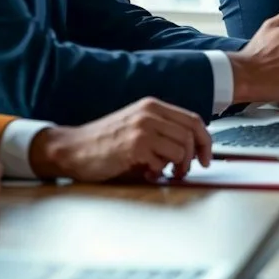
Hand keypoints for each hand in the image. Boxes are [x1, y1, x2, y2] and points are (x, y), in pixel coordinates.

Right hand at [35, 99, 212, 183]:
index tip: (206, 157)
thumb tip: (191, 151)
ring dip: (176, 166)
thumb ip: (162, 132)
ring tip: (162, 172)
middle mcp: (149, 113)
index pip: (193, 119)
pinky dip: (158, 171)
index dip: (205, 141)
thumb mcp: (136, 127)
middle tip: (184, 171)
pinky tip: (145, 172)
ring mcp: (142, 128)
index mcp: (152, 106)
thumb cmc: (103, 142)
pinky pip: (162, 161)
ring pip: (181, 148)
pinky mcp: (135, 145)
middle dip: (194, 157)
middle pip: (191, 134)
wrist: (72, 148)